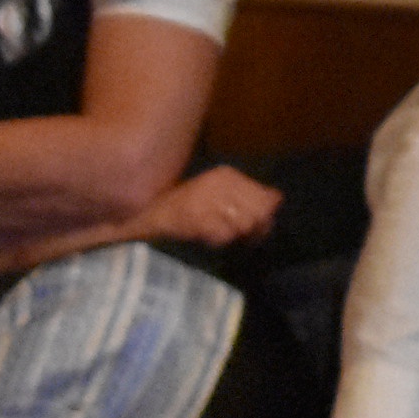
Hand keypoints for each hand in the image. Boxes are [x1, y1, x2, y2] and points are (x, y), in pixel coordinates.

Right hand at [131, 164, 281, 246]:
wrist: (141, 217)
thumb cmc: (181, 210)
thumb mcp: (216, 197)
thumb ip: (247, 199)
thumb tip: (277, 201)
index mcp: (227, 175)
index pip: (268, 197)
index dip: (266, 217)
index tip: (257, 229)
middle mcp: (220, 182)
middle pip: (260, 212)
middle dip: (255, 229)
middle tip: (241, 239)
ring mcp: (207, 198)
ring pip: (245, 224)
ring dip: (235, 237)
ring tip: (219, 238)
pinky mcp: (195, 217)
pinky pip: (223, 235)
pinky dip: (218, 243)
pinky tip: (206, 241)